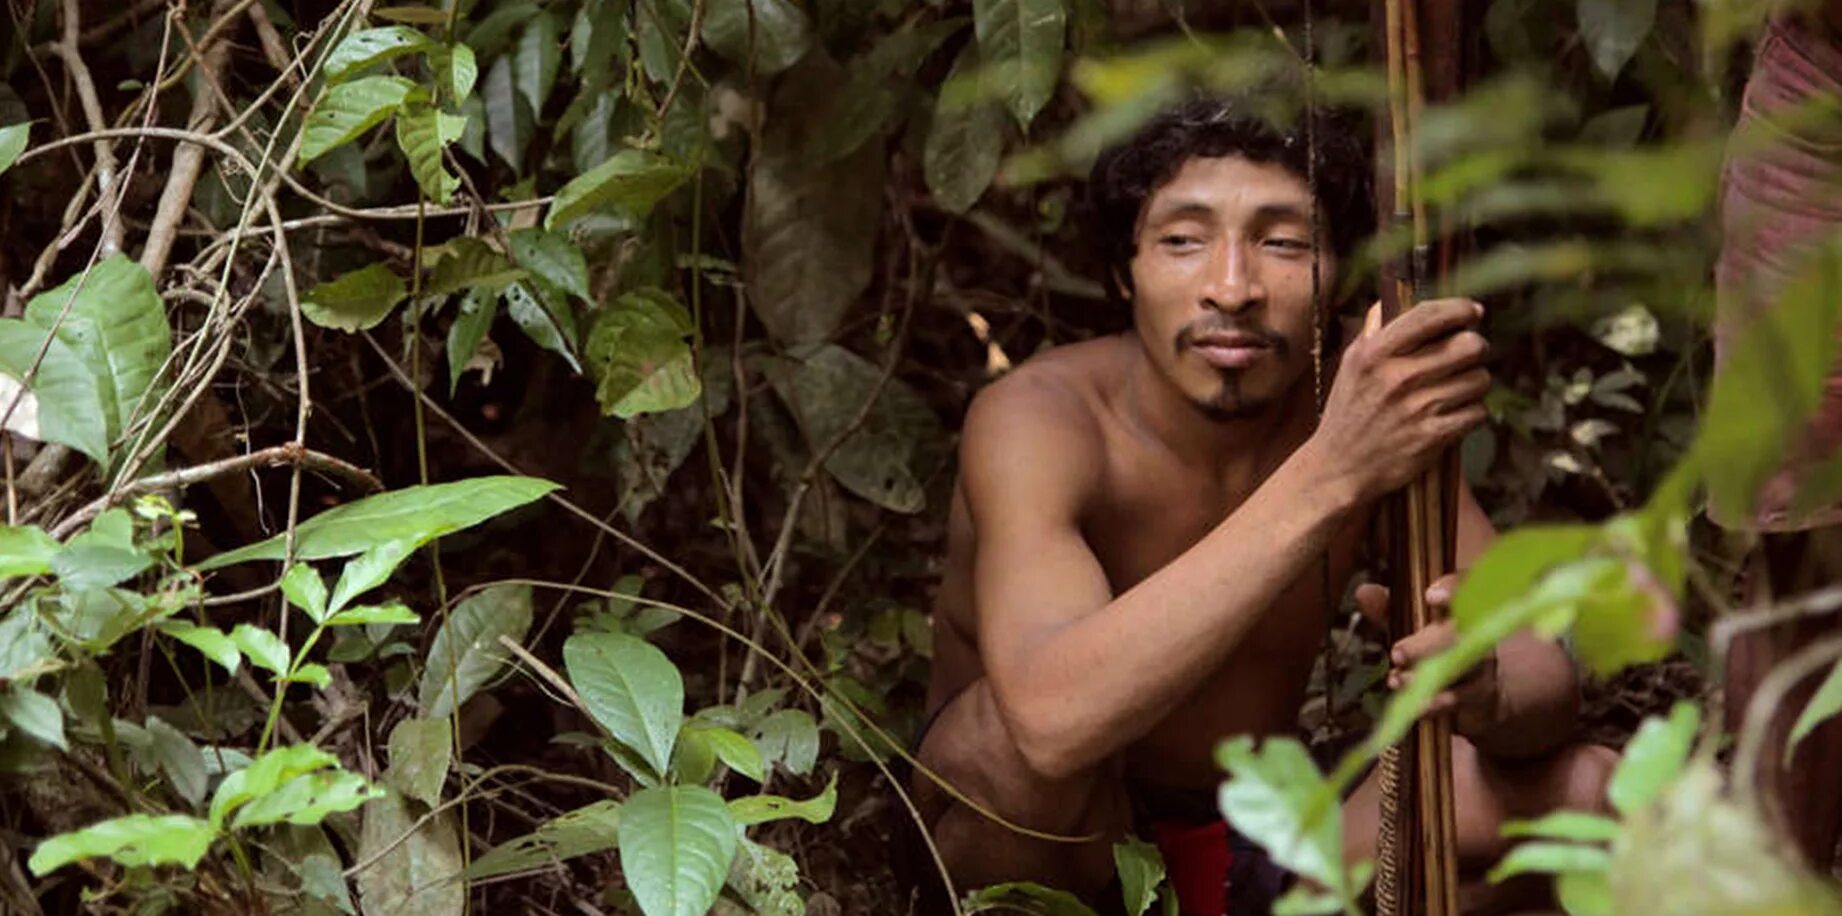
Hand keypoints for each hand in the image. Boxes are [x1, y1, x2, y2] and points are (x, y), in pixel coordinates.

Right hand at [1305, 299, 1490, 500]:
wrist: (1339, 467)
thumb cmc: (1348, 411)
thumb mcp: (1351, 364)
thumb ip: (1374, 330)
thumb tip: (1393, 297)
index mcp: (1375, 353)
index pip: (1430, 316)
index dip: (1460, 309)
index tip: (1472, 311)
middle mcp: (1397, 377)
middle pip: (1468, 346)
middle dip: (1475, 348)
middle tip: (1468, 355)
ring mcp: (1417, 408)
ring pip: (1479, 380)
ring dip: (1476, 383)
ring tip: (1460, 388)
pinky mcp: (1433, 437)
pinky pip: (1477, 413)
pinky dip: (1473, 413)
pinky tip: (1457, 413)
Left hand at [1356, 573, 1500, 737]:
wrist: (1477, 693)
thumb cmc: (1437, 650)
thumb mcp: (1411, 626)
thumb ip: (1388, 610)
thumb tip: (1364, 592)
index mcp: (1459, 606)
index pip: (1465, 587)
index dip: (1451, 589)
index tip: (1430, 596)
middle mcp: (1477, 630)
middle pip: (1459, 633)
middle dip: (1425, 644)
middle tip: (1398, 655)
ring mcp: (1483, 662)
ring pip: (1462, 665)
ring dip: (1425, 675)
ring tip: (1397, 680)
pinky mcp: (1482, 693)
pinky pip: (1461, 696)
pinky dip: (1434, 702)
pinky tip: (1413, 704)